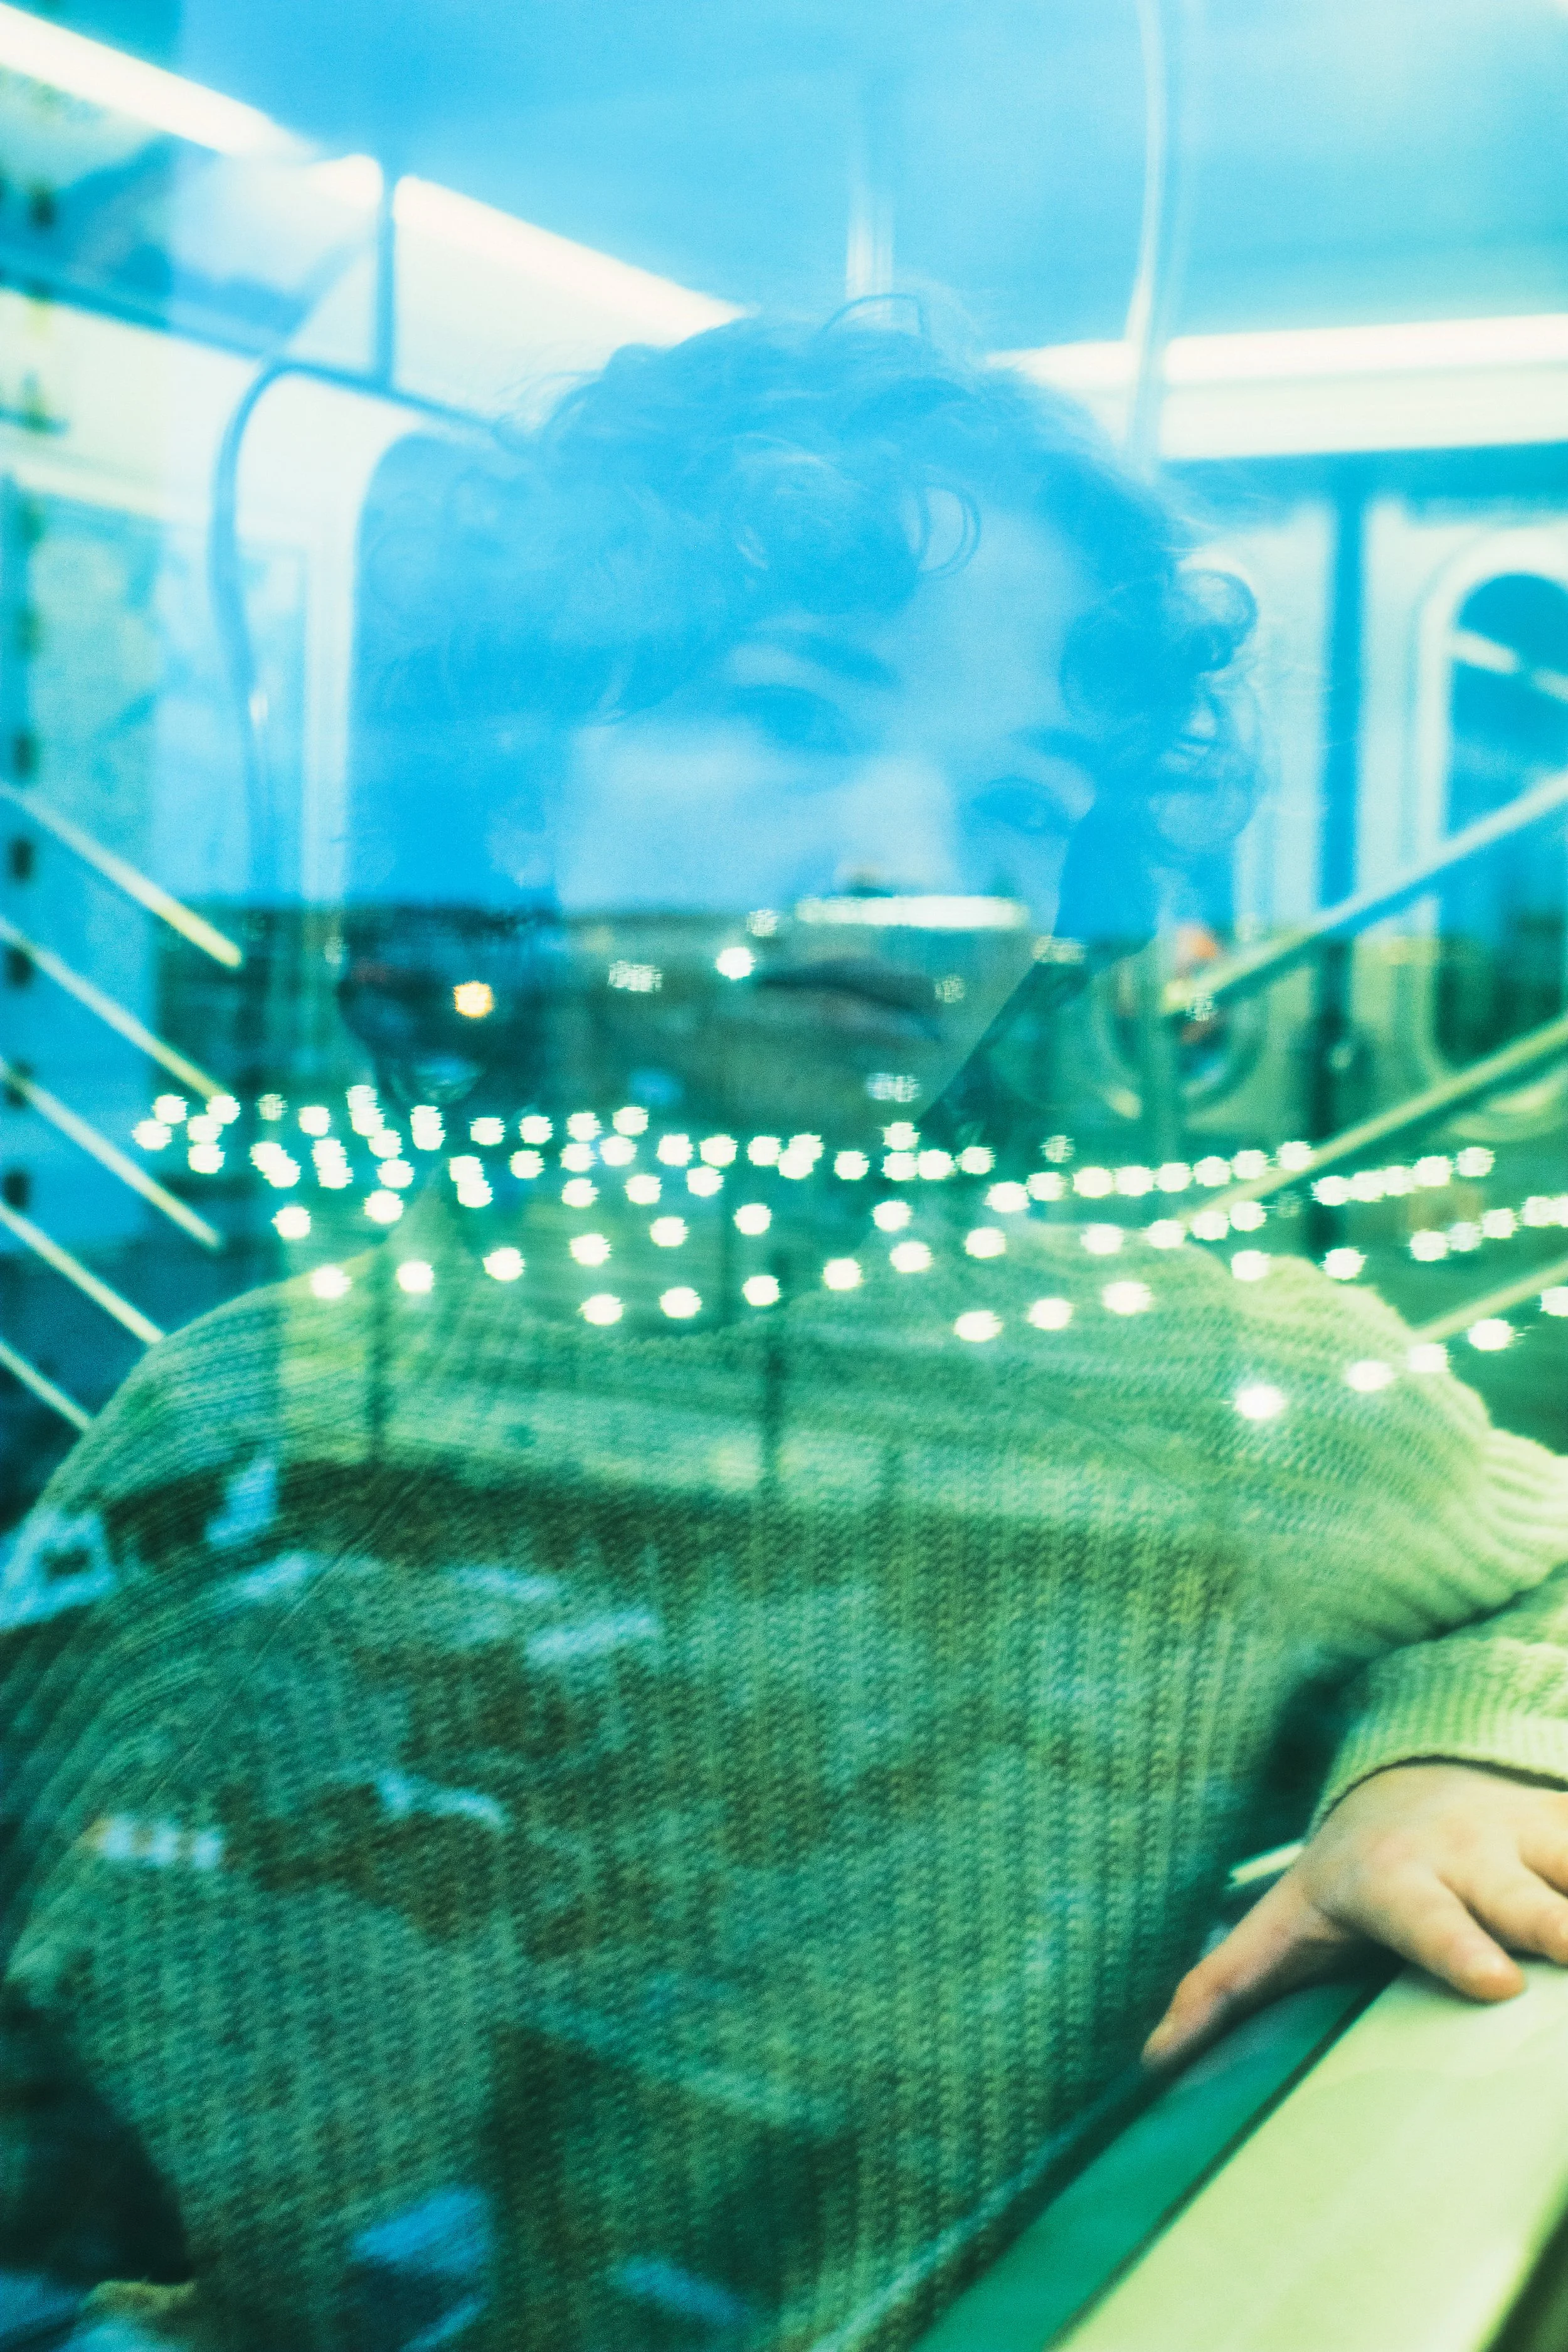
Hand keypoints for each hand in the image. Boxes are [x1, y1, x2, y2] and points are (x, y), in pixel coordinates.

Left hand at [1143, 1761, 1567, 2067]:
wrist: (1398, 1785)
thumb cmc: (1340, 1879)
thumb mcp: (1279, 1926)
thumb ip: (1222, 1991)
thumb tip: (1151, 2061)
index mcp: (1396, 1884)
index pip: (1430, 1919)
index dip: (1459, 1946)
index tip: (1496, 1981)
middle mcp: (1471, 1855)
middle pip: (1531, 1901)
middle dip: (1565, 1928)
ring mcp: (1531, 1839)